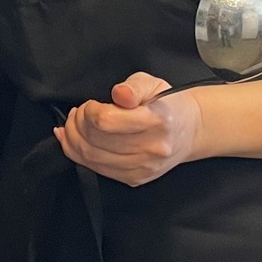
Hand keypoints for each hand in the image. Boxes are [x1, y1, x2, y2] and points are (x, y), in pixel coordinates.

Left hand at [55, 73, 204, 185]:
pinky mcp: (134, 179)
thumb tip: (119, 94)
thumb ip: (133, 86)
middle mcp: (152, 149)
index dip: (89, 111)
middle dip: (77, 124)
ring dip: (74, 140)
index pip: (106, 121)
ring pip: (92, 158)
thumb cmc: (167, 104)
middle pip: (96, 141)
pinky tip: (74, 141)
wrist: (188, 131)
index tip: (91, 104)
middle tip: (77, 112)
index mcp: (157, 121)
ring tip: (75, 125)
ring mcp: (143, 168)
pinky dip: (78, 155)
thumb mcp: (152, 83)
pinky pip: (97, 170)